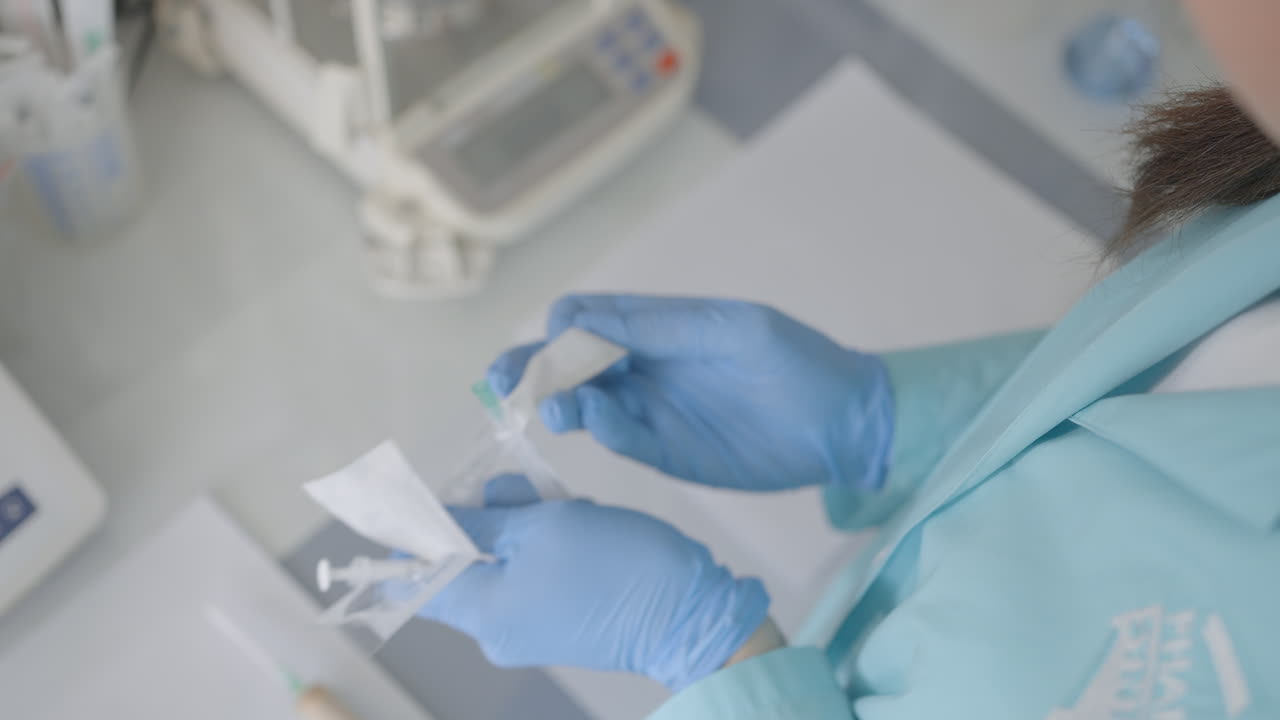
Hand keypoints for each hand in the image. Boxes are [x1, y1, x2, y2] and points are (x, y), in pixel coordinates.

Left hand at [419, 475, 768, 690]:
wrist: (690, 614)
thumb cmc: (615, 567)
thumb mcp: (544, 525)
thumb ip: (486, 517)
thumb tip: (441, 515)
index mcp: (481, 612)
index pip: (415, 579)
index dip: (413, 535)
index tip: (424, 497)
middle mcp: (496, 630)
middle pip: (462, 564)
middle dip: (485, 517)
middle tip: (517, 487)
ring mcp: (529, 628)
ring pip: (503, 561)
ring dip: (524, 524)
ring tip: (565, 505)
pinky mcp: (560, 619)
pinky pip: (532, 574)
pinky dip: (546, 543)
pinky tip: (581, 521)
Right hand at [486, 295, 892, 491]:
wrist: (843, 423)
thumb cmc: (795, 362)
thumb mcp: (733, 331)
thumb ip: (662, 328)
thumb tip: (584, 324)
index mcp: (658, 325)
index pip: (587, 316)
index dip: (564, 326)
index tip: (562, 342)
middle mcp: (644, 366)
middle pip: (569, 361)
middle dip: (533, 367)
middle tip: (506, 382)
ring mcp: (651, 409)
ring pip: (582, 402)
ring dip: (559, 401)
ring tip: (556, 407)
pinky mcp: (665, 452)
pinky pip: (618, 438)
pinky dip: (600, 429)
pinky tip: (597, 420)